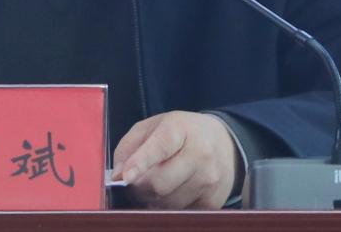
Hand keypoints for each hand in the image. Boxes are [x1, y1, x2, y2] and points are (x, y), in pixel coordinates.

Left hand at [111, 111, 238, 208]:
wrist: (223, 143)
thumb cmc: (181, 134)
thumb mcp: (153, 127)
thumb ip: (129, 147)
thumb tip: (117, 176)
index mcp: (180, 128)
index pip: (159, 147)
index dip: (140, 163)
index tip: (125, 177)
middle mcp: (200, 153)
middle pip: (159, 184)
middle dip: (140, 186)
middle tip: (137, 181)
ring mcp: (209, 179)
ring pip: (168, 203)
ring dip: (154, 198)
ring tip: (158, 183)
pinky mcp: (214, 200)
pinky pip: (181, 214)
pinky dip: (170, 207)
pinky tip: (174, 191)